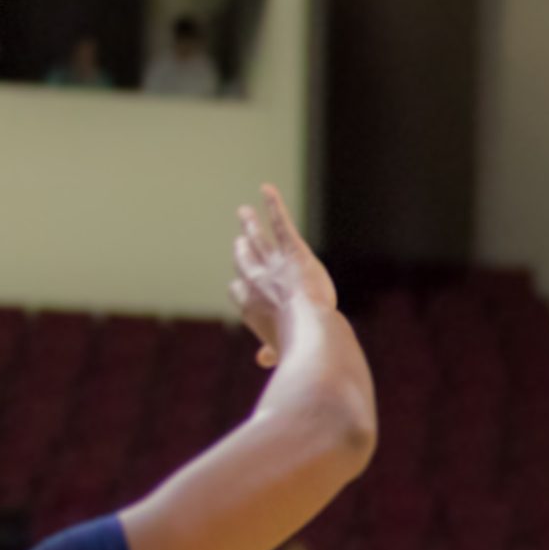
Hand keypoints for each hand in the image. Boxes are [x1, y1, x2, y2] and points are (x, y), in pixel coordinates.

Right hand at [229, 185, 335, 369]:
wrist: (310, 331)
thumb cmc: (298, 347)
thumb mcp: (282, 350)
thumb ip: (273, 351)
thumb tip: (263, 359)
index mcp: (251, 307)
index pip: (237, 291)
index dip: (239, 288)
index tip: (237, 286)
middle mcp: (256, 282)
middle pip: (244, 261)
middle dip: (242, 251)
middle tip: (239, 241)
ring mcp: (274, 263)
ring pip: (258, 240)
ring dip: (251, 225)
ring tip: (245, 213)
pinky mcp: (292, 251)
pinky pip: (281, 224)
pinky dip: (273, 206)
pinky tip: (267, 190)